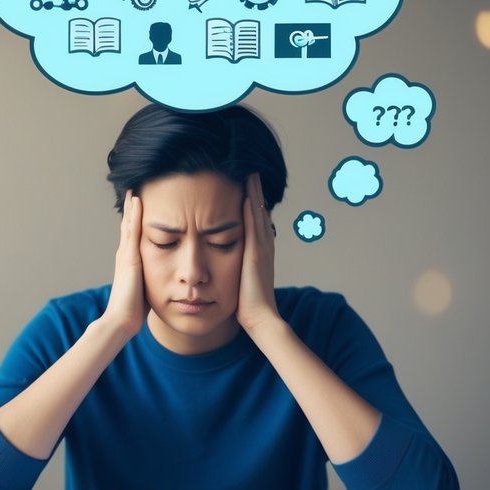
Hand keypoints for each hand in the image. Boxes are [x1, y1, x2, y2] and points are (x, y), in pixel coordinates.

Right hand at [101, 190, 147, 338]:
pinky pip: (132, 231)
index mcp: (130, 262)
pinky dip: (135, 215)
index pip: (133, 236)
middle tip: (134, 189)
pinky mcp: (129, 257)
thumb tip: (162, 279)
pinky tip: (138, 200)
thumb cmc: (134, 310)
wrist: (121, 320)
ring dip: (132, 206)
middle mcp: (125, 255)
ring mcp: (126, 255)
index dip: (136, 221)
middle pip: (128, 226)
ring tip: (135, 188)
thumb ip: (149, 280)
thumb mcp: (144, 289)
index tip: (140, 205)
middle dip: (132, 209)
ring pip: (129, 224)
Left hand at [237, 173, 281, 334]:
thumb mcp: (242, 279)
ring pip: (258, 214)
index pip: (257, 220)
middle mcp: (263, 246)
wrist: (260, 319)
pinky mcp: (255, 254)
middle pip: (260, 211)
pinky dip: (251, 209)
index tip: (247, 185)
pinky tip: (247, 194)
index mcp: (259, 251)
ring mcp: (261, 249)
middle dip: (256, 191)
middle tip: (252, 170)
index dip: (253, 202)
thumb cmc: (248, 305)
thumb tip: (226, 260)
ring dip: (254, 193)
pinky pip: (253, 226)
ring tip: (250, 173)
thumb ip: (239, 267)